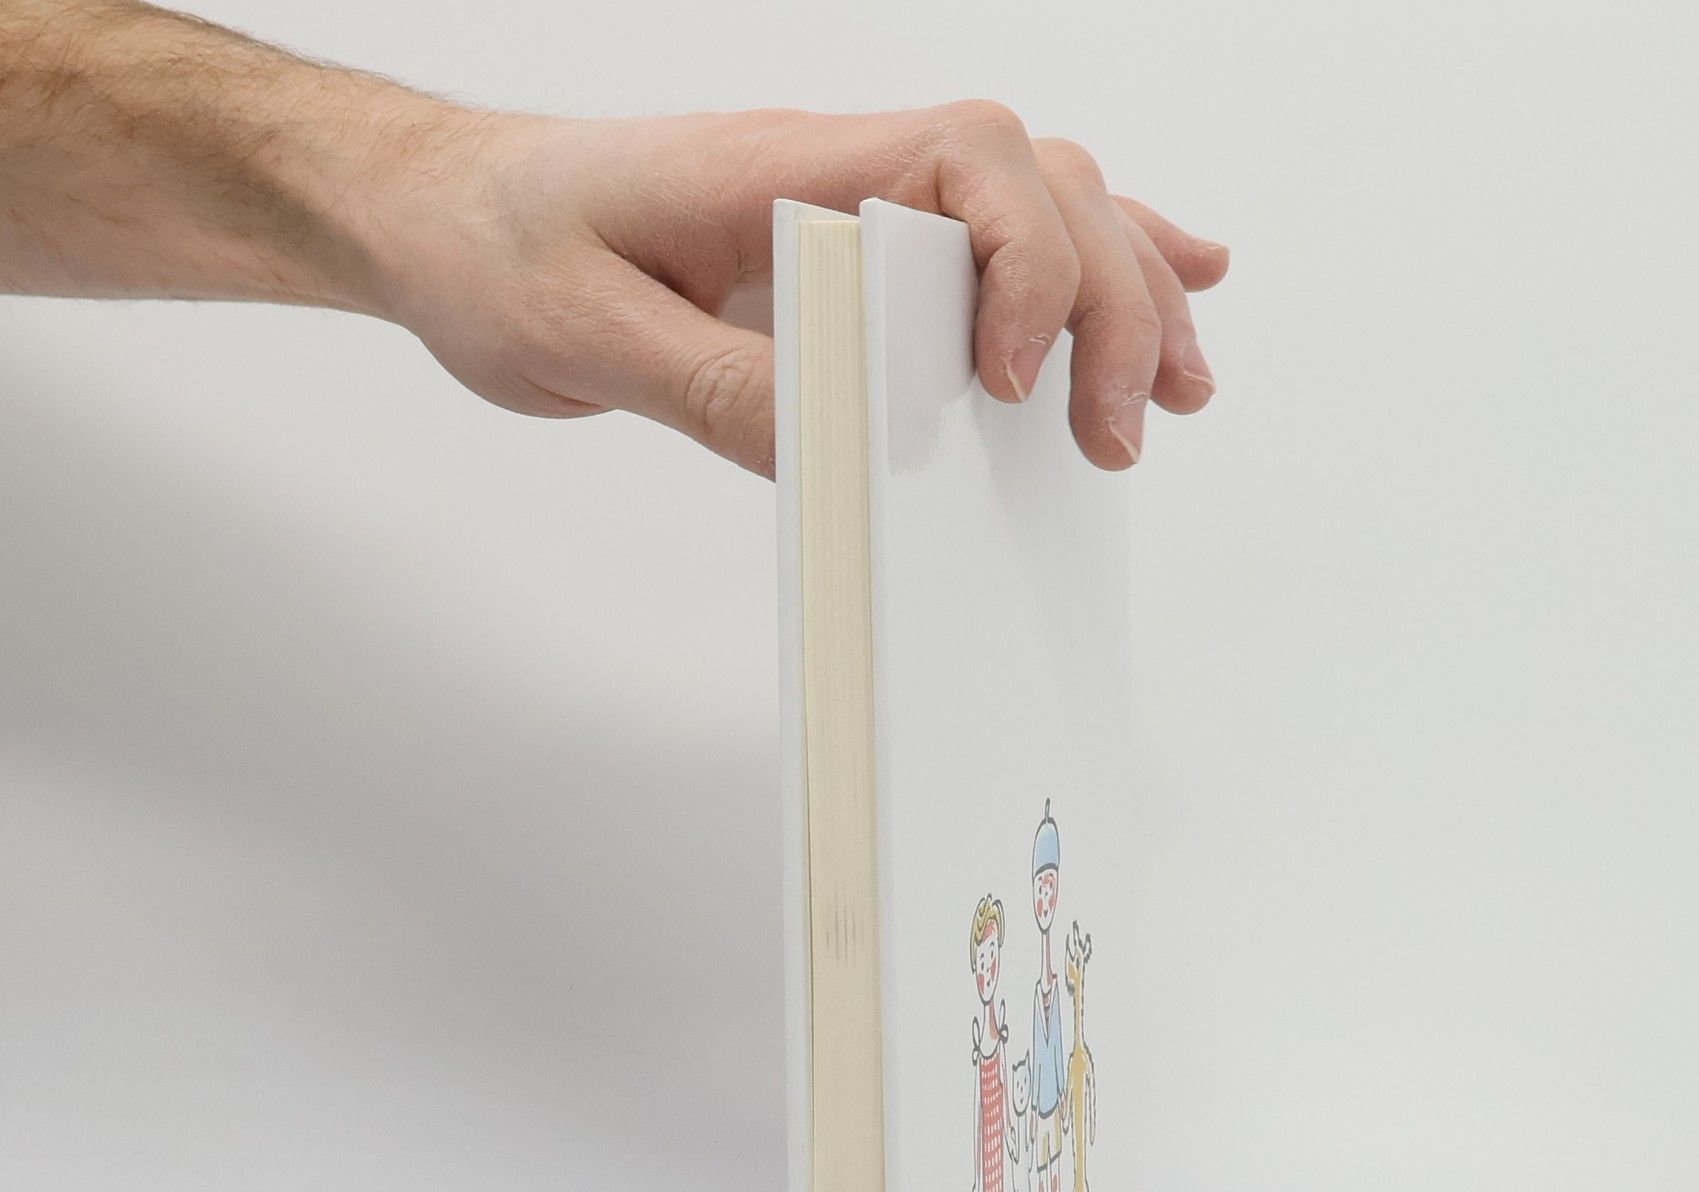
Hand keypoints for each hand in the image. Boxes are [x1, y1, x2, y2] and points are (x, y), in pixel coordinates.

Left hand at [373, 103, 1228, 474]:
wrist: (444, 217)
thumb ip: (715, 384)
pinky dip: (1089, 268)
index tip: (1008, 382)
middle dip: (1109, 304)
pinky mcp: (853, 256)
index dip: (1025, 263)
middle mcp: (842, 171)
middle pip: (1040, 187)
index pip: (968, 162)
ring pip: (1043, 210)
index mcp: (785, 165)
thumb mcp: (583, 335)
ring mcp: (857, 206)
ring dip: (1129, 293)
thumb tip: (843, 446)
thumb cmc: (496, 250)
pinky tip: (1174, 283)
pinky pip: (994, 243)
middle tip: (1116, 433)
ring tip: (1179, 391)